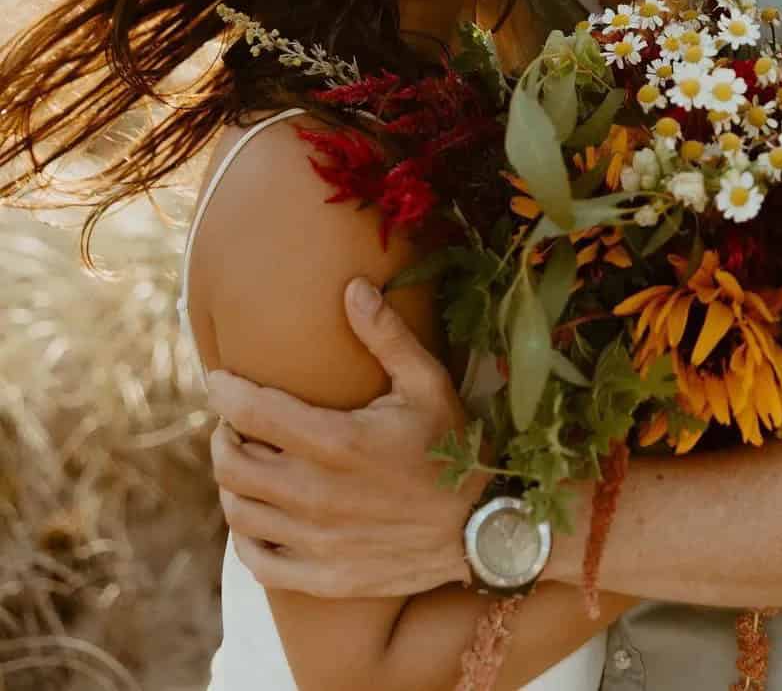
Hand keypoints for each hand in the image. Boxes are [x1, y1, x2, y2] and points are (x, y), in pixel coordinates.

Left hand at [207, 278, 483, 599]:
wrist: (482, 528)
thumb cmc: (454, 447)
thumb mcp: (427, 383)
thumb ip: (386, 335)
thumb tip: (353, 287)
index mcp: (338, 441)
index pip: (251, 412)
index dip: (224, 391)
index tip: (218, 378)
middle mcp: (318, 494)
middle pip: (232, 464)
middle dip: (222, 434)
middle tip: (234, 421)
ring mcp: (318, 542)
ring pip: (238, 511)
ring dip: (231, 481)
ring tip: (246, 460)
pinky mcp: (324, 577)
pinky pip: (258, 561)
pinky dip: (246, 536)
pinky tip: (259, 515)